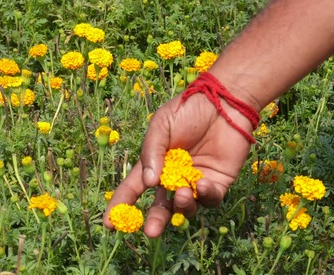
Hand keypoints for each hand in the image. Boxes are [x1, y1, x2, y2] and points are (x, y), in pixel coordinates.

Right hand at [103, 92, 254, 237]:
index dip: (122, 206)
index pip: (134, 189)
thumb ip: (152, 152)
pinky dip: (205, 196)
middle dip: (155, 221)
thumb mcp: (161, 126)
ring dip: (182, 206)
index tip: (110, 224)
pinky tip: (202, 183)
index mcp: (155, 164)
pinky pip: (210, 200)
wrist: (223, 102)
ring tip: (182, 195)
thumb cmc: (188, 109)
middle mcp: (174, 177)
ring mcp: (195, 181)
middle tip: (151, 232)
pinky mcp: (218, 183)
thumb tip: (149, 184)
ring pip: (185, 208)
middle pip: (161, 207)